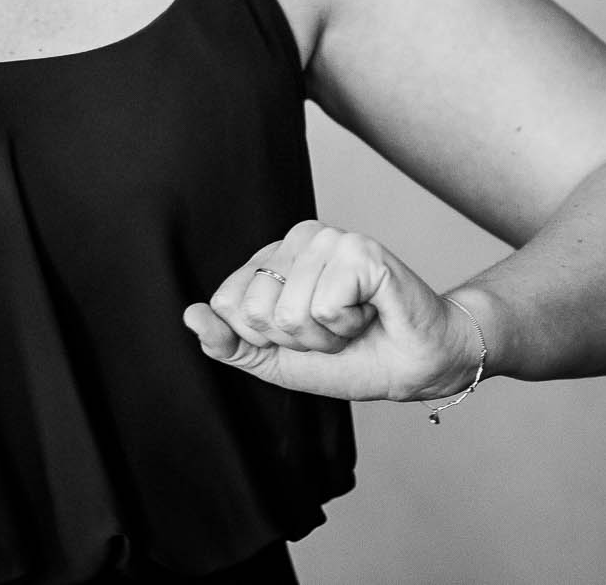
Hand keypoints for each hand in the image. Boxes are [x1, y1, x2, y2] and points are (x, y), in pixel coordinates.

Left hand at [181, 221, 480, 402]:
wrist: (414, 366)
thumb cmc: (352, 357)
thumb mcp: (277, 360)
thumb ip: (231, 342)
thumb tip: (190, 315)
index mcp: (274, 257)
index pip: (228, 303)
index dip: (265, 338)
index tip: (303, 336)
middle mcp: (299, 238)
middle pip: (256, 310)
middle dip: (296, 340)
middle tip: (334, 331)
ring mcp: (330, 239)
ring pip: (290, 312)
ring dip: (326, 337)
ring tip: (353, 324)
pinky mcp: (361, 249)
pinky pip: (325, 306)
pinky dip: (348, 326)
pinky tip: (370, 313)